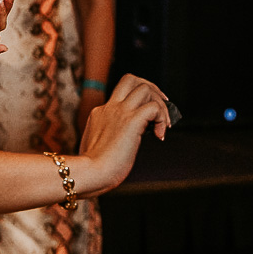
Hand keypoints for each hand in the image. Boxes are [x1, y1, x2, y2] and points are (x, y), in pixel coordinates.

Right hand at [74, 73, 171, 194]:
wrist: (88, 174)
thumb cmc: (92, 170)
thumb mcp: (96, 148)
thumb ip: (107, 140)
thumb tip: (122, 145)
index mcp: (99, 114)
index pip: (122, 95)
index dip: (140, 104)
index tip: (148, 120)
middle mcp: (109, 108)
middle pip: (131, 79)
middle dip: (151, 88)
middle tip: (162, 105)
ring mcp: (119, 112)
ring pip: (145, 88)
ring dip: (160, 104)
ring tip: (164, 124)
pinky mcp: (131, 121)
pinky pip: (154, 107)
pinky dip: (162, 118)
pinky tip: (160, 135)